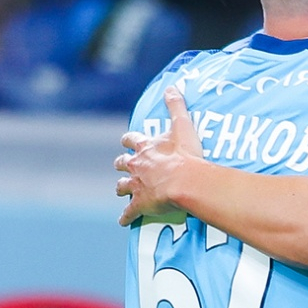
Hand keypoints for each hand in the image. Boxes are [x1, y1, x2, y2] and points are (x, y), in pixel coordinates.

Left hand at [115, 86, 202, 224]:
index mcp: (145, 148)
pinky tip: (124, 221)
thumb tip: (172, 86)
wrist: (185, 181)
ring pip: (121, 187)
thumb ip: (176, 106)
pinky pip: (129, 213)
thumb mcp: (183, 126)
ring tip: (122, 191)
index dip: (129, 140)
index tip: (128, 141)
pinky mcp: (140, 204)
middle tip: (125, 166)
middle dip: (122, 164)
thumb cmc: (186, 155)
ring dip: (122, 188)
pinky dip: (126, 217)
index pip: (131, 140)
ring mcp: (136, 186)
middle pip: (122, 163)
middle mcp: (136, 166)